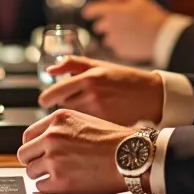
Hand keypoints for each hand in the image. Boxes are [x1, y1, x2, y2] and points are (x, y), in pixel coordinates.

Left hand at [17, 109, 131, 193]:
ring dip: (42, 174)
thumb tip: (44, 139)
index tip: (37, 152)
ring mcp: (54, 159)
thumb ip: (61, 127)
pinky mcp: (60, 180)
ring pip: (31, 171)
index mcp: (58, 120)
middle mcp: (52, 137)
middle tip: (45, 165)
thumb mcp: (84, 120)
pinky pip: (42, 186)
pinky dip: (50, 187)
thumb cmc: (115, 140)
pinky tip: (64, 183)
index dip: (33, 146)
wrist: (132, 157)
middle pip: (24, 154)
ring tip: (60, 174)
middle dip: (33, 160)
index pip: (28, 135)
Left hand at [37, 56, 162, 126]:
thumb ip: (72, 64)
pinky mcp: (106, 126)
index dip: (47, 98)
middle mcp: (92, 95)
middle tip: (71, 104)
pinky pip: (85, 129)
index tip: (45, 101)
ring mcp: (99, 112)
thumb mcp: (98, 65)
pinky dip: (84, 127)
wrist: (148, 95)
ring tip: (84, 112)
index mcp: (88, 78)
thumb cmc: (121, 78)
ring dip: (73, 118)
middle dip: (63, 106)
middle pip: (62, 107)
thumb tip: (50, 70)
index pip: (56, 92)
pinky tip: (92, 123)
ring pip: (73, 119)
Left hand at [83, 0, 168, 63]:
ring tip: (129, 34)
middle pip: (98, 27)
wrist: (164, 37)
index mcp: (112, 11)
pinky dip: (121, 45)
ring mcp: (114, 40)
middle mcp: (109, 26)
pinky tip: (133, 42)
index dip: (90, 11)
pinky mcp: (120, 51)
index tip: (89, 13)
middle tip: (119, 24)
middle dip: (105, 25)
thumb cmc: (152, 15)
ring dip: (113, 36)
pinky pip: (116, 48)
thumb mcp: (139, 0)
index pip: (91, 10)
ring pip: (107, 39)